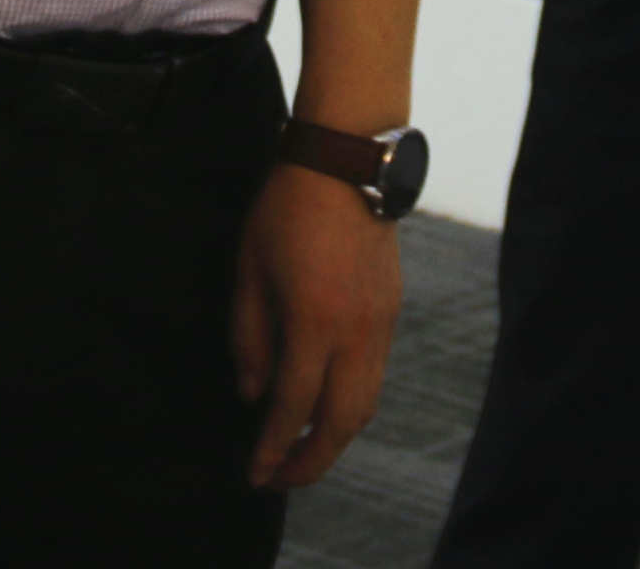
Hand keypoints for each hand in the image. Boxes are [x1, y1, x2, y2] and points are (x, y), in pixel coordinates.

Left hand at [228, 156, 400, 490]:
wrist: (348, 160)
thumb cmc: (286, 209)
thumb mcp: (248, 271)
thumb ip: (248, 338)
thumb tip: (253, 395)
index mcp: (314, 323)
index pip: (293, 408)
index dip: (272, 448)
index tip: (254, 474)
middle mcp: (355, 333)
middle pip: (341, 423)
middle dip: (310, 461)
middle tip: (278, 478)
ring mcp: (380, 324)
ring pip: (365, 404)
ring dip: (334, 438)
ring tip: (301, 450)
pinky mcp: (391, 311)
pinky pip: (374, 376)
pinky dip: (350, 405)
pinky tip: (325, 405)